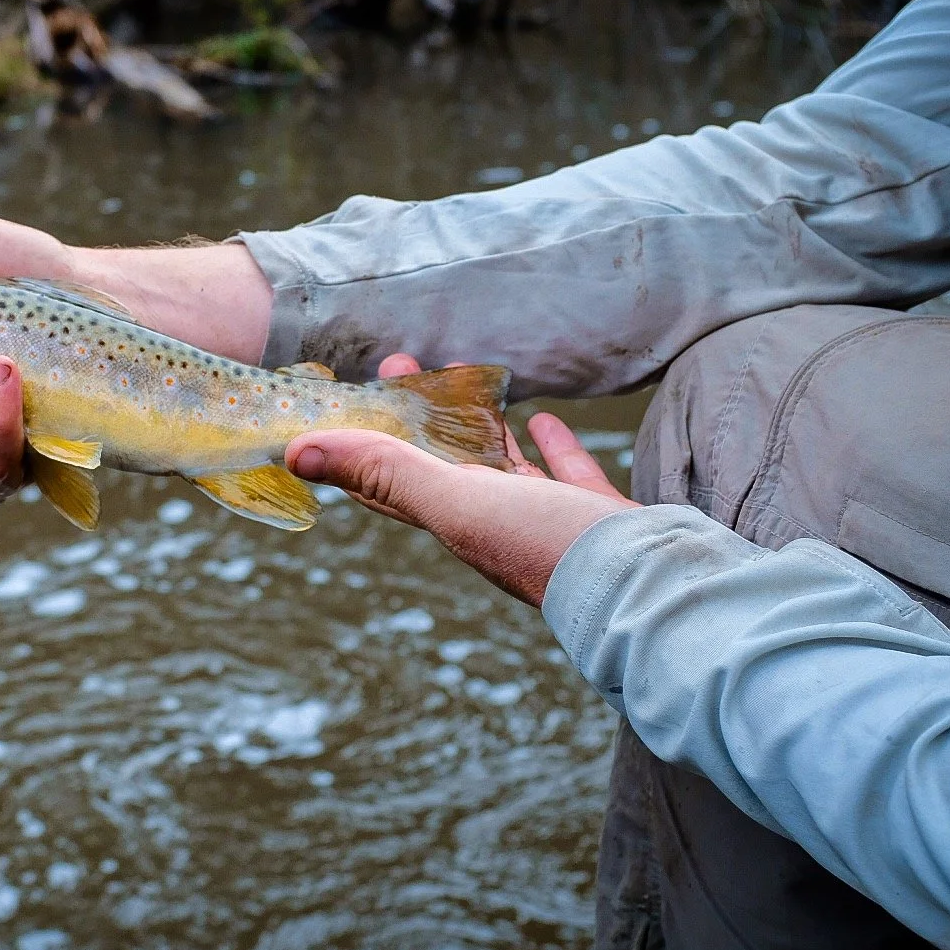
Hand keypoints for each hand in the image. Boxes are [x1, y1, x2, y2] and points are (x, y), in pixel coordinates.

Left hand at [285, 354, 637, 606]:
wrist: (653, 588)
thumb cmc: (549, 545)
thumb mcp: (458, 501)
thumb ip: (385, 473)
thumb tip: (296, 454)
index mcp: (456, 522)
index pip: (387, 481)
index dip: (358, 439)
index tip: (340, 392)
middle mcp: (495, 525)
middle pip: (440, 463)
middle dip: (413, 415)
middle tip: (397, 361)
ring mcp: (548, 524)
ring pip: (500, 469)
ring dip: (475, 428)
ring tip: (462, 383)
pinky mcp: (597, 520)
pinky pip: (565, 477)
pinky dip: (549, 448)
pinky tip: (544, 418)